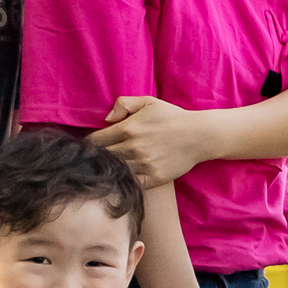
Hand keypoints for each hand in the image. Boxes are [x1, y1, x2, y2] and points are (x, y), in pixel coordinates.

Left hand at [90, 95, 210, 189]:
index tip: (87, 150)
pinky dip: (124, 184)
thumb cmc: (173, 117)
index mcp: (127, 128)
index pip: (95, 141)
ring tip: (103, 174)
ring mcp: (143, 164)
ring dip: (108, 174)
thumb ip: (124, 104)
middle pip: (102, 159)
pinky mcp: (154, 178)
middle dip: (94, 161)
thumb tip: (106, 118)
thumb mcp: (148, 102)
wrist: (200, 136)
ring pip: (114, 173)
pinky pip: (131, 184)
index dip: (87, 146)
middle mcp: (133, 147)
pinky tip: (121, 182)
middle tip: (91, 164)